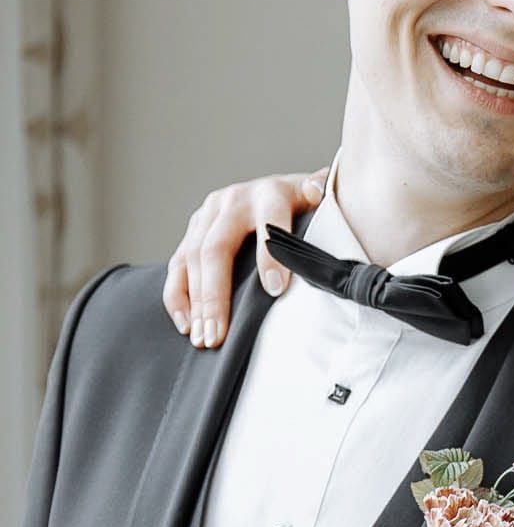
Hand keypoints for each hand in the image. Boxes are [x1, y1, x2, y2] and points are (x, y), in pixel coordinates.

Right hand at [162, 170, 327, 348]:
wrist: (282, 189)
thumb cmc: (306, 206)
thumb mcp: (319, 199)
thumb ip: (322, 195)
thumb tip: (317, 192)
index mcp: (270, 193)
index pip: (268, 223)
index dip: (271, 256)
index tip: (275, 291)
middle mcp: (234, 200)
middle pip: (215, 248)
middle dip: (215, 295)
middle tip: (218, 334)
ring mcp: (209, 214)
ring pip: (191, 258)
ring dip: (195, 302)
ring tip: (203, 338)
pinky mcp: (194, 229)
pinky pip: (177, 265)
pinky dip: (178, 296)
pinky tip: (186, 324)